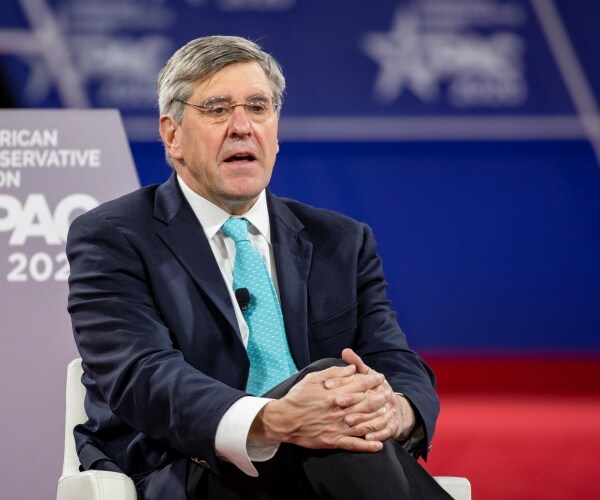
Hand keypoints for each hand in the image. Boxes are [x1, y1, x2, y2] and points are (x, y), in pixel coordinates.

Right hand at [250, 363, 386, 452]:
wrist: (284, 420)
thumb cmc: (298, 397)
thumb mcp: (313, 378)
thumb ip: (333, 373)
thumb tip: (351, 369)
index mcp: (334, 393)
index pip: (360, 385)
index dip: (372, 380)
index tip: (380, 378)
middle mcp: (339, 410)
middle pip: (367, 403)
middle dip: (380, 398)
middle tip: (389, 394)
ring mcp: (337, 427)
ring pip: (364, 424)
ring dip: (379, 419)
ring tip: (389, 415)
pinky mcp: (333, 440)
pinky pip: (354, 444)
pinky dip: (367, 446)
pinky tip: (379, 444)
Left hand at [324, 349, 415, 441]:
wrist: (395, 408)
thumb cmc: (375, 389)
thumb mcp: (367, 375)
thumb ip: (357, 364)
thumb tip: (345, 351)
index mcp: (376, 384)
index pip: (358, 382)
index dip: (341, 382)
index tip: (327, 384)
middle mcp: (383, 398)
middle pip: (367, 399)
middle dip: (352, 400)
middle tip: (336, 401)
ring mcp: (387, 413)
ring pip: (375, 417)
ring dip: (362, 420)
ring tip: (347, 421)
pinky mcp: (390, 427)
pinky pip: (384, 432)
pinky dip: (377, 435)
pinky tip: (367, 439)